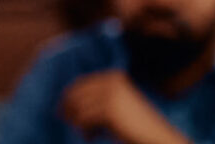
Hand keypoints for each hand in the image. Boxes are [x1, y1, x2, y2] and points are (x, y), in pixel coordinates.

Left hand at [63, 70, 184, 143]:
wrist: (153, 134)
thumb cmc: (131, 124)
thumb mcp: (113, 106)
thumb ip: (93, 100)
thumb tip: (61, 105)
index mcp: (113, 76)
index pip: (79, 83)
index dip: (67, 98)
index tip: (63, 114)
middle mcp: (111, 81)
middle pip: (74, 94)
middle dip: (69, 112)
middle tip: (74, 126)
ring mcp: (110, 94)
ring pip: (77, 109)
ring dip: (79, 125)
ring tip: (89, 134)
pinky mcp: (109, 109)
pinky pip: (83, 120)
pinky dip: (84, 132)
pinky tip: (92, 138)